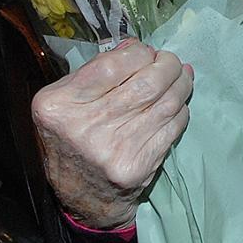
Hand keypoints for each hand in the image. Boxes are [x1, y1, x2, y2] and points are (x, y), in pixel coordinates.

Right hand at [31, 39, 192, 228]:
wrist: (81, 197)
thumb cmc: (73, 135)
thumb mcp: (67, 99)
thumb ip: (97, 69)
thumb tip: (137, 46)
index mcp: (60, 105)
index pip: (113, 65)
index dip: (139, 53)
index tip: (145, 52)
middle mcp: (85, 128)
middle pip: (147, 83)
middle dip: (168, 65)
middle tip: (170, 61)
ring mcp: (114, 150)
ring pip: (166, 103)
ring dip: (181, 83)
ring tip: (182, 75)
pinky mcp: (138, 166)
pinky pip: (173, 126)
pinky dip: (180, 109)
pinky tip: (177, 102)